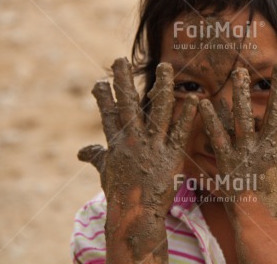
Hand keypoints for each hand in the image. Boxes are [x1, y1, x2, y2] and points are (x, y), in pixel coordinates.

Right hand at [77, 57, 197, 214]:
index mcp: (116, 143)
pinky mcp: (171, 155)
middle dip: (123, 81)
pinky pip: (180, 131)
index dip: (104, 96)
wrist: (135, 215)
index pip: (107, 114)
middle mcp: (132, 140)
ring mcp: (152, 146)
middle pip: (127, 105)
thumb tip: (82, 151)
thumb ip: (96, 156)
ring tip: (166, 67)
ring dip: (162, 86)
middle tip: (120, 60)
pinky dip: (188, 115)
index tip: (100, 80)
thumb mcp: (105, 172)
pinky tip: (195, 99)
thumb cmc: (119, 194)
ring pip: (158, 110)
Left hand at [198, 63, 276, 219]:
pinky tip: (203, 102)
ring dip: (242, 93)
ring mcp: (246, 152)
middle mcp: (267, 147)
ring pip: (244, 117)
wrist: (259, 220)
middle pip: (274, 113)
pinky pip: (217, 136)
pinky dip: (210, 119)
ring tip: (239, 72)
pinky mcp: (227, 160)